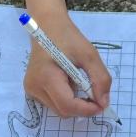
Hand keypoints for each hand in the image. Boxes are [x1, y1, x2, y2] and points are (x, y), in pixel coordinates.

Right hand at [23, 0, 111, 117]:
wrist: (47, 26)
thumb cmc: (67, 37)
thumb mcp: (89, 54)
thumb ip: (100, 78)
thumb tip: (104, 102)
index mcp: (46, 77)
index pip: (67, 105)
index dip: (87, 109)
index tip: (102, 104)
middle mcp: (34, 87)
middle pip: (63, 110)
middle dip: (82, 106)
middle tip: (95, 92)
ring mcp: (31, 90)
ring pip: (59, 109)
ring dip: (75, 102)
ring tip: (78, 80)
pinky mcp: (32, 90)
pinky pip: (54, 103)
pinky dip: (67, 98)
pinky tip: (69, 81)